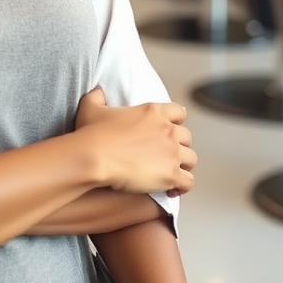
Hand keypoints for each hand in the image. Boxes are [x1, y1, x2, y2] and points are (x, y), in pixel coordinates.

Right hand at [75, 88, 196, 196]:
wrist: (96, 156)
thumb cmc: (94, 133)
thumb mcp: (91, 107)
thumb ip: (97, 96)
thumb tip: (98, 92)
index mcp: (153, 112)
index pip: (179, 112)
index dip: (175, 121)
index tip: (169, 129)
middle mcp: (167, 130)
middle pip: (187, 137)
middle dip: (180, 146)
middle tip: (167, 155)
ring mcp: (172, 152)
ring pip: (191, 159)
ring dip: (183, 166)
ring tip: (172, 173)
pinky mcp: (171, 174)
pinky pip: (188, 181)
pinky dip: (182, 187)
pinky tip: (171, 191)